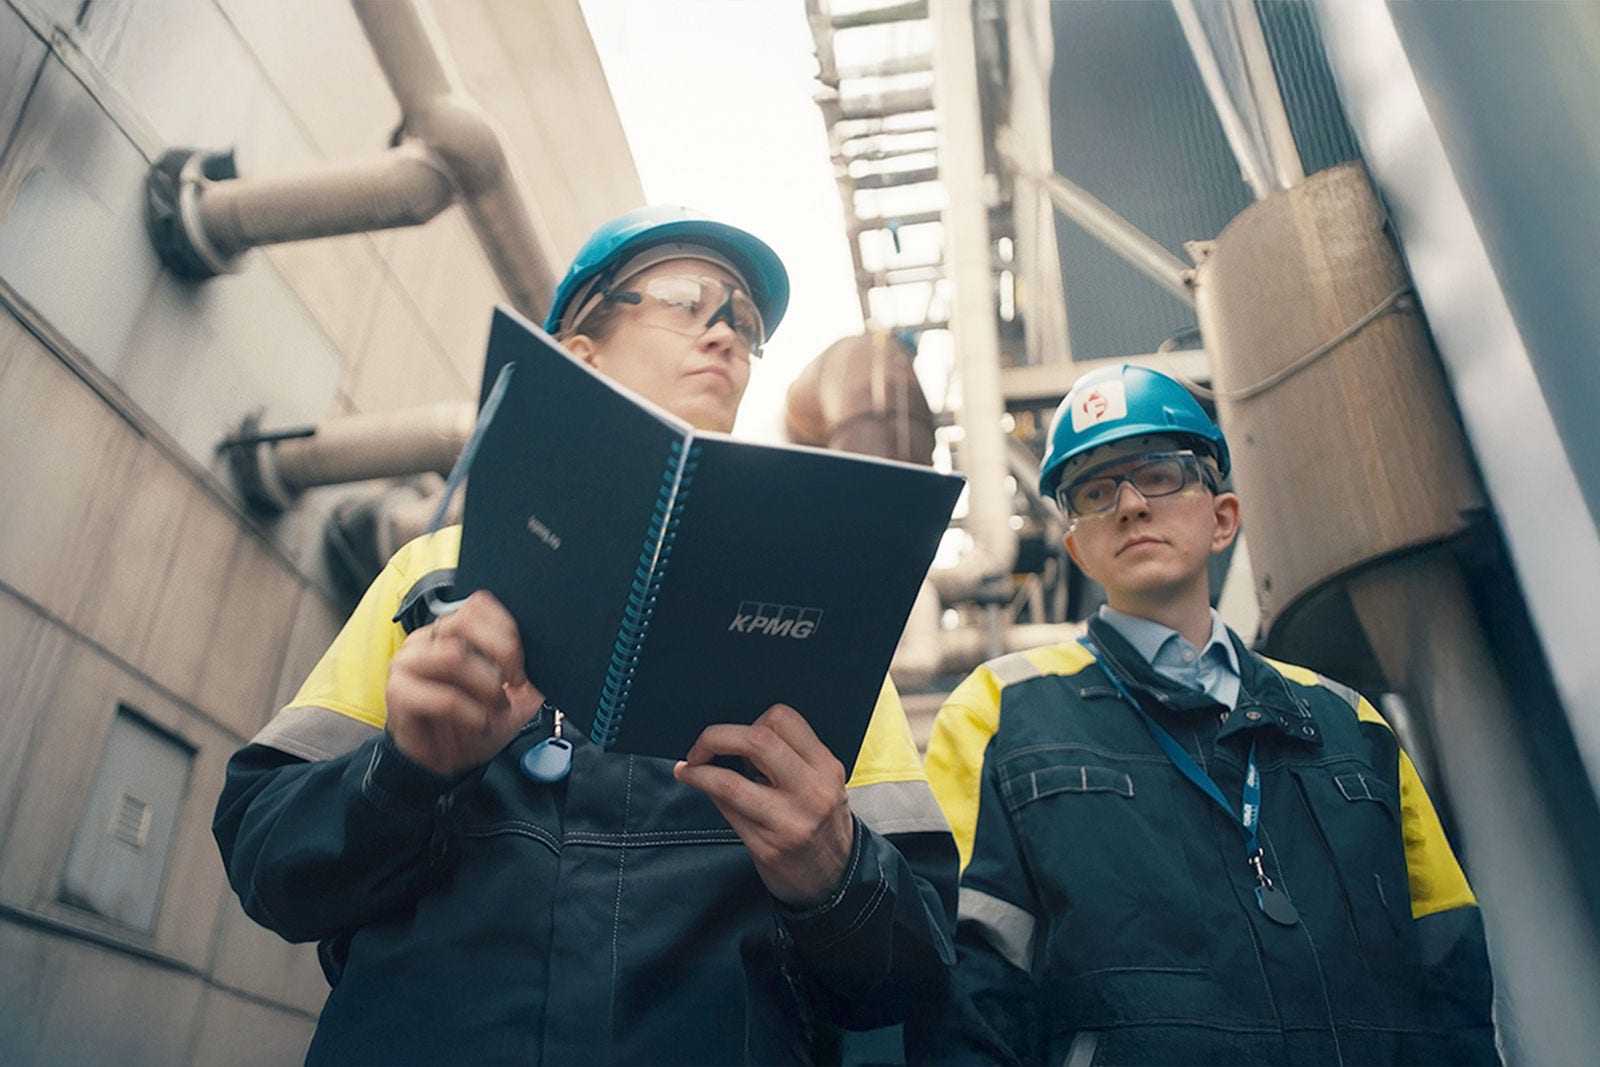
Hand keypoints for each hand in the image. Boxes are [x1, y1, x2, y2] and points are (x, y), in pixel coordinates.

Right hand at [385, 591, 543, 776]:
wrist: (445, 762)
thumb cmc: (475, 722)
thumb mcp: (513, 697)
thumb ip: (530, 675)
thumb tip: (556, 660)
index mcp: (450, 633)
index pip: (477, 605)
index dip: (507, 629)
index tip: (521, 666)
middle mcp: (425, 641)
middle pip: (463, 621)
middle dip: (501, 652)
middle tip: (514, 683)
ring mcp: (406, 665)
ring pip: (453, 656)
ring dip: (486, 686)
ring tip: (496, 708)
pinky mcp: (398, 696)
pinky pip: (443, 698)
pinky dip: (472, 714)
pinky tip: (480, 725)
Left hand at [674, 704, 854, 907]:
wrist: (836, 881)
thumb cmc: (823, 825)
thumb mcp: (822, 785)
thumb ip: (790, 759)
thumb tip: (735, 738)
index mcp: (827, 768)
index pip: (783, 719)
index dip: (751, 719)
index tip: (735, 732)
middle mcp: (812, 792)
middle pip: (756, 741)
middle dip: (716, 737)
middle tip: (700, 747)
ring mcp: (789, 822)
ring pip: (730, 782)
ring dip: (700, 770)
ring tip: (690, 767)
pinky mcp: (767, 847)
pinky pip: (727, 810)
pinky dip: (707, 792)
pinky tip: (699, 786)